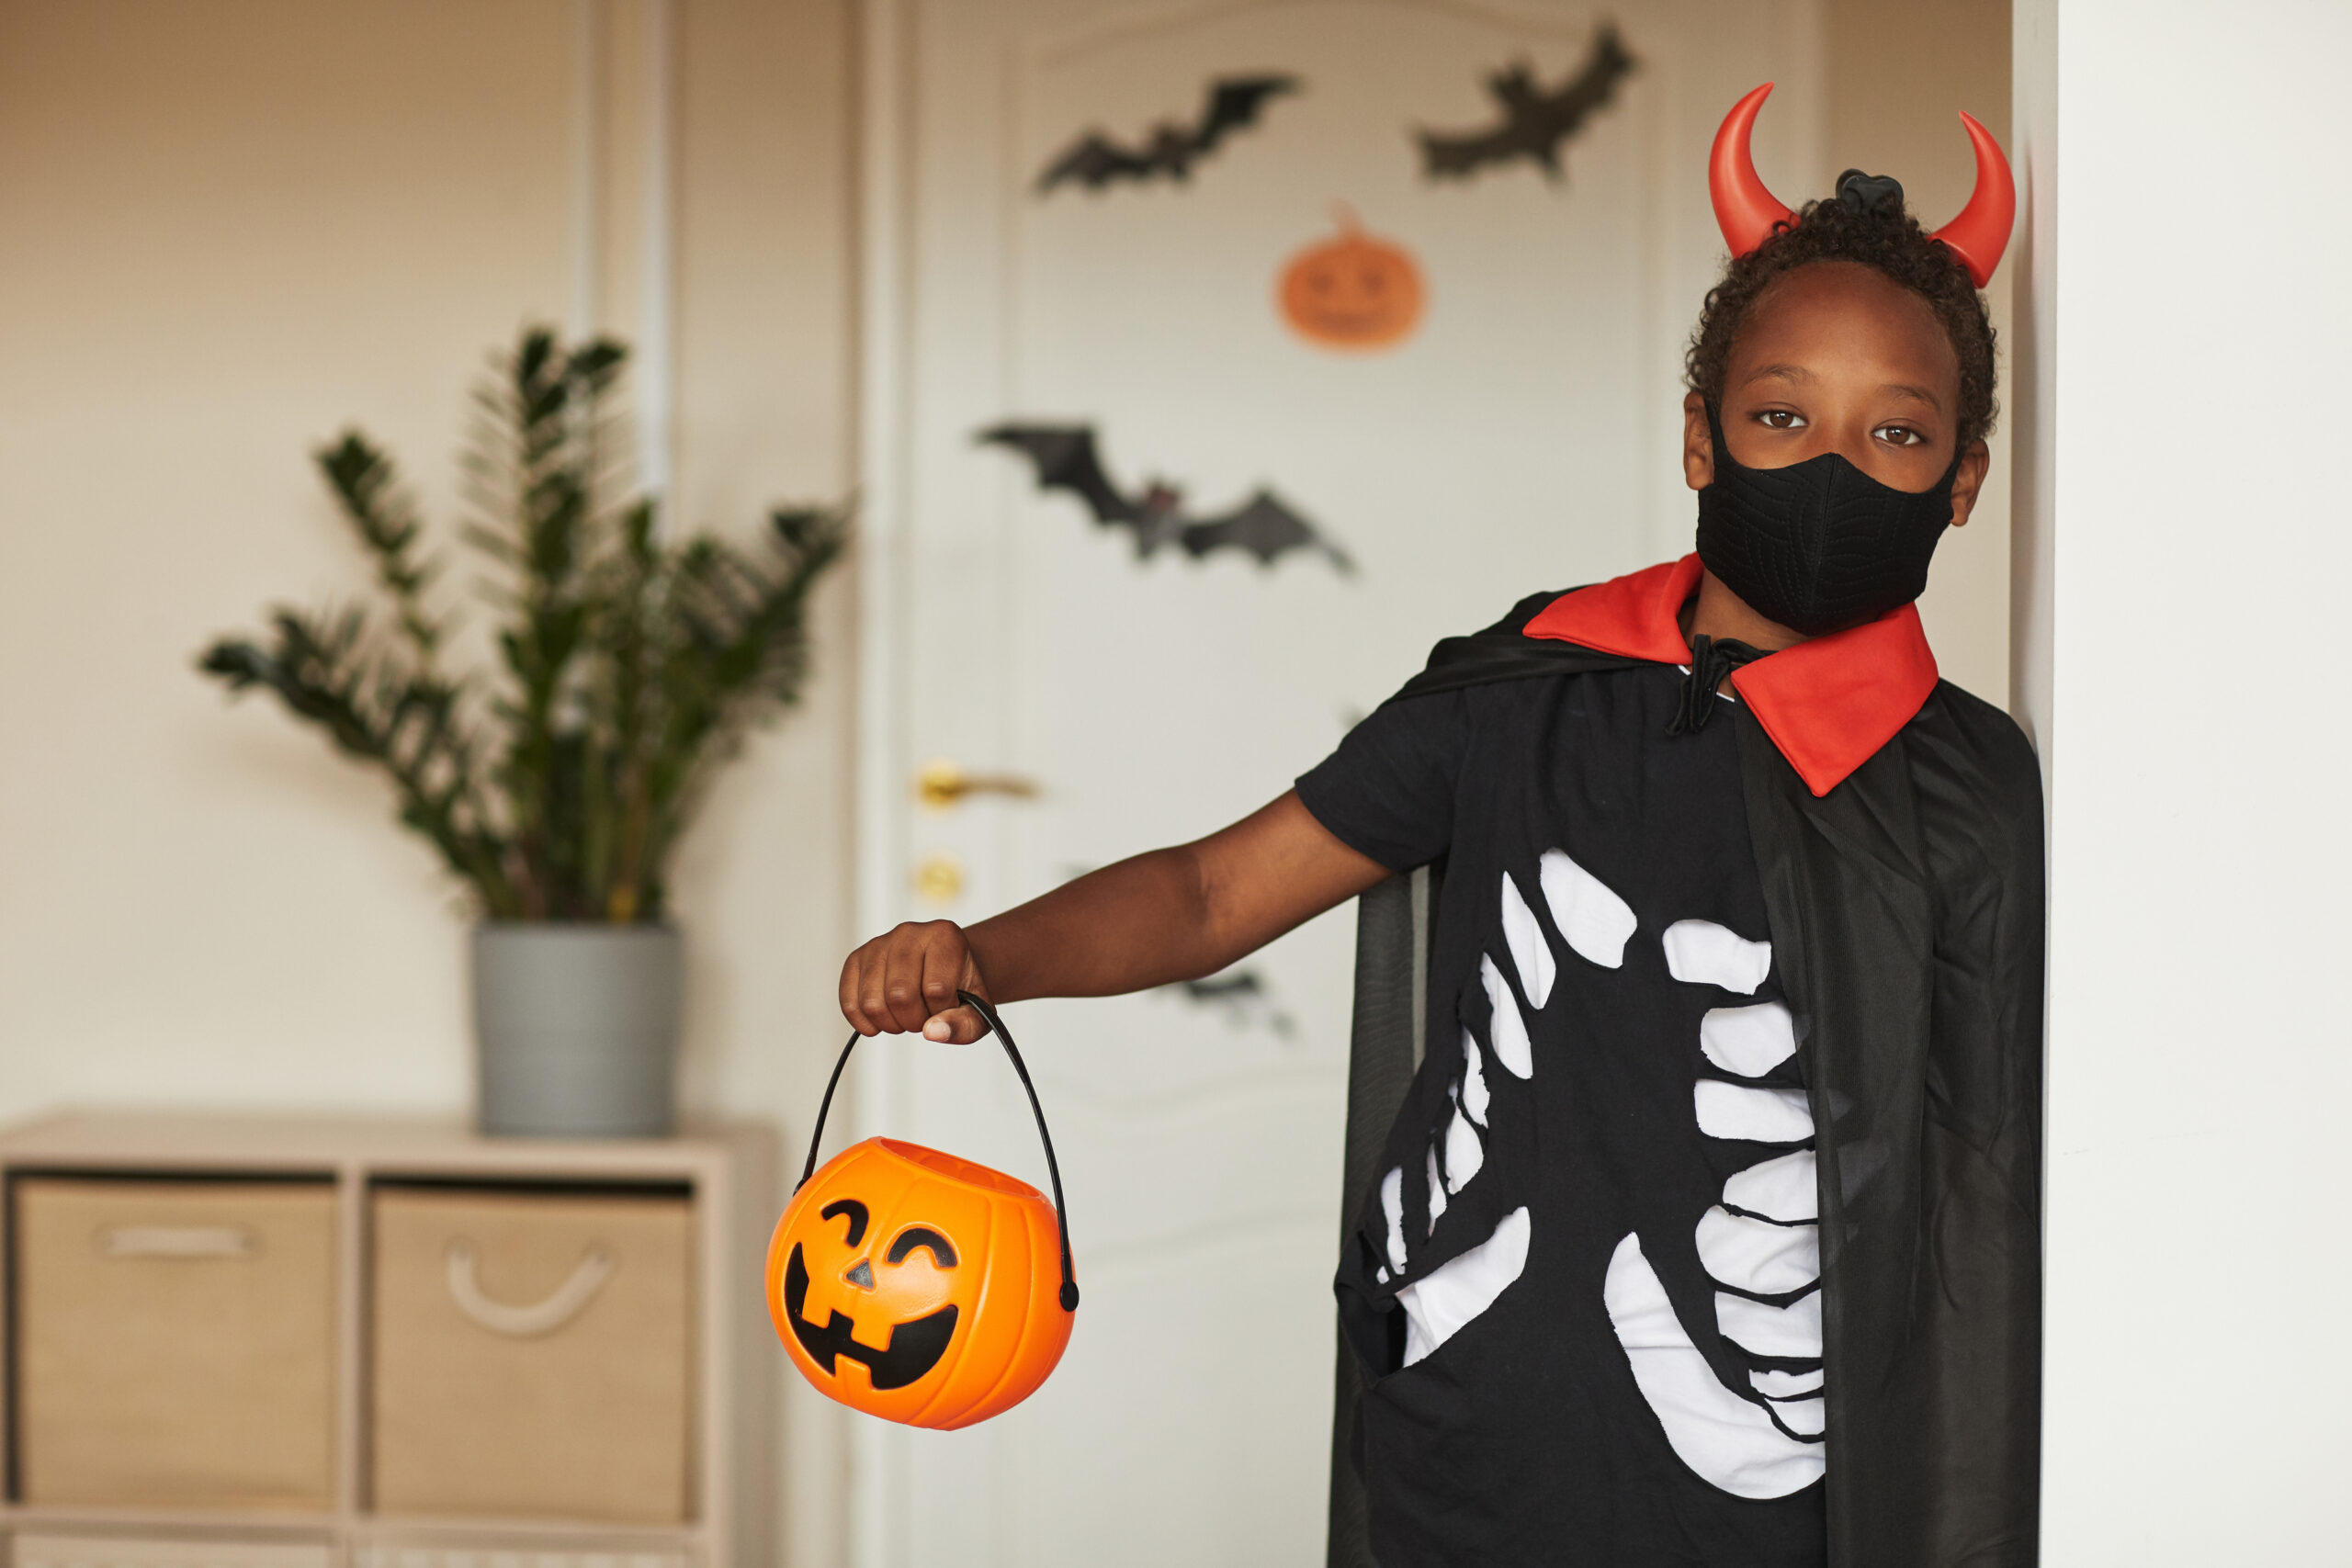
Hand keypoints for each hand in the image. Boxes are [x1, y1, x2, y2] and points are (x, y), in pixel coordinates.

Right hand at [839, 920, 991, 1042]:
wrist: (945, 968)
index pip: (936, 989)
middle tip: (924, 1017)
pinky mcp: (857, 959)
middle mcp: (909, 932)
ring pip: (872, 1001)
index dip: (941, 1011)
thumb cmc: (961, 989)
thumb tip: (932, 1032)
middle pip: (900, 995)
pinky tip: (879, 1023)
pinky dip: (863, 1022)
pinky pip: (849, 1000)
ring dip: (890, 1023)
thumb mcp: (978, 1010)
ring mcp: (879, 943)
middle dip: (913, 1020)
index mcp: (945, 936)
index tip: (947, 1007)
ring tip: (905, 1016)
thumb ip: (964, 1025)